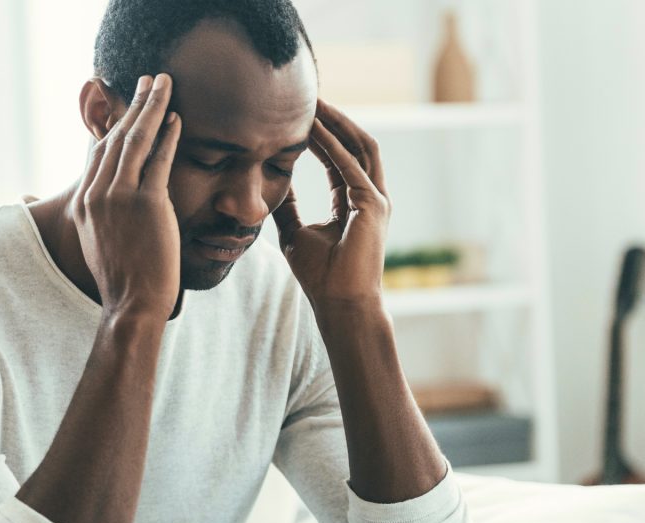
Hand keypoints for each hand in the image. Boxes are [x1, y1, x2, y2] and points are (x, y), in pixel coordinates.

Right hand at [73, 73, 182, 319]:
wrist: (133, 304)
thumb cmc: (123, 278)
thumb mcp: (99, 242)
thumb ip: (101, 215)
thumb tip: (109, 203)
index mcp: (84, 203)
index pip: (100, 152)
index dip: (116, 124)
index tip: (129, 107)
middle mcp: (97, 195)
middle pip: (116, 137)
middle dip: (134, 105)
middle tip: (148, 81)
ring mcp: (119, 197)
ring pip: (135, 141)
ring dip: (151, 107)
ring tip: (164, 85)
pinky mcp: (146, 203)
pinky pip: (159, 159)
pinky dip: (168, 135)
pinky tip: (176, 118)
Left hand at [272, 99, 391, 309]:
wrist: (339, 304)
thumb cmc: (321, 276)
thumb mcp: (295, 232)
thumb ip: (287, 206)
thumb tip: (268, 186)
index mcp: (354, 200)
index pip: (340, 156)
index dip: (322, 133)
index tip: (300, 114)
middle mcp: (370, 195)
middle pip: (355, 143)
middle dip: (334, 118)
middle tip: (309, 96)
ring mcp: (375, 199)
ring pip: (360, 146)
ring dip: (336, 123)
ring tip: (314, 103)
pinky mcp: (372, 205)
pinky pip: (351, 165)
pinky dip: (332, 146)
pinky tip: (312, 129)